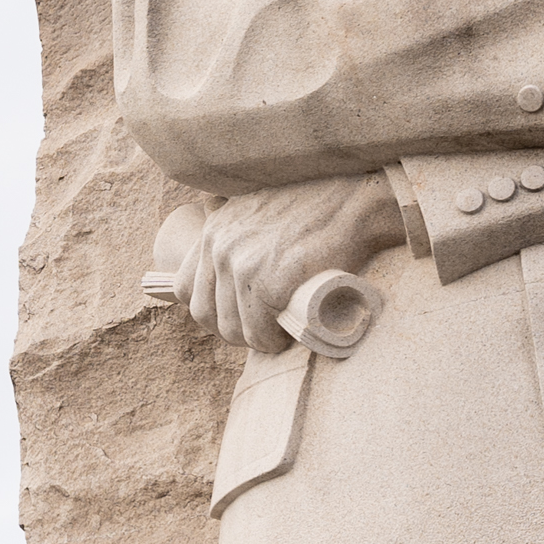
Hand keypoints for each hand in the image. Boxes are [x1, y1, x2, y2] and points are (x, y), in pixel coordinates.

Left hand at [182, 173, 406, 352]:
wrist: (358, 201)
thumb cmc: (319, 207)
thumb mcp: (262, 207)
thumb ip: (239, 226)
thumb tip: (222, 239)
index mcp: (214, 229)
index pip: (186, 288)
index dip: (213, 308)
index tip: (240, 313)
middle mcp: (219, 245)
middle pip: (206, 314)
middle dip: (234, 329)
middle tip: (266, 328)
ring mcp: (242, 264)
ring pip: (231, 328)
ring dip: (256, 339)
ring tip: (280, 332)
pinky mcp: (268, 282)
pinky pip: (258, 333)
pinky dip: (273, 342)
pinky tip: (290, 335)